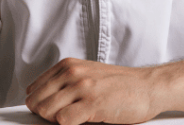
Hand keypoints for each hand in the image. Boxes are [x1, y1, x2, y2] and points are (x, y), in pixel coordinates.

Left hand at [25, 58, 162, 124]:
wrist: (149, 87)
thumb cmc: (121, 85)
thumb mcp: (89, 75)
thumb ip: (66, 83)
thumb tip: (42, 101)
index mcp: (68, 65)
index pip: (35, 89)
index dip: (40, 104)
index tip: (49, 111)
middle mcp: (73, 73)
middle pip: (37, 101)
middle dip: (45, 114)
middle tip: (63, 118)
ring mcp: (82, 87)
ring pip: (46, 111)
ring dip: (56, 121)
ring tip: (74, 119)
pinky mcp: (92, 103)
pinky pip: (63, 120)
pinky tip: (83, 121)